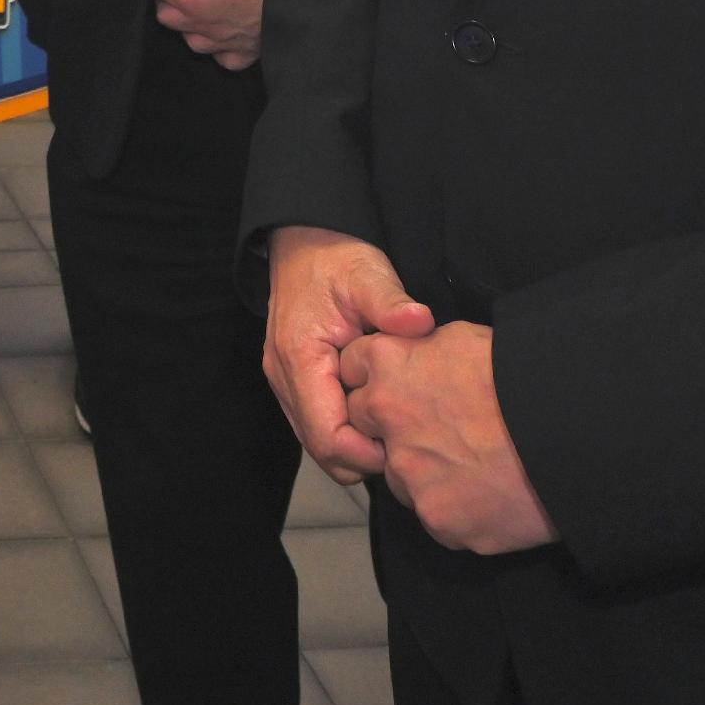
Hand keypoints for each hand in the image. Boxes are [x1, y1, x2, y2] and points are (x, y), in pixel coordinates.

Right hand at [262, 226, 432, 483]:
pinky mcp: (295, 383)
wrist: (304, 245)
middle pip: (321, 450)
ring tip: (396, 428)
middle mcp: (285, 378)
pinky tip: (378, 413)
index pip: (327, 436)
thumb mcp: (367, 274)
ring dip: (356, 446)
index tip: (407, 442)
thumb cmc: (335, 260)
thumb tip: (420, 322)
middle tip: (408, 441)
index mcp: (299, 358)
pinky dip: (347, 431)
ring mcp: (286, 383)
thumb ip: (391, 302)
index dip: (367, 452)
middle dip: (364, 459)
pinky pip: (319, 425)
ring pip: (318, 443)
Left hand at [341, 323, 554, 553]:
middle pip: (365, 426)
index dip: (374, 377)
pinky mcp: (438, 519)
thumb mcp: (467, 339)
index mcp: (390, 365)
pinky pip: (436, 515)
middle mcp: (387, 419)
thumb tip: (414, 359)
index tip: (394, 385)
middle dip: (390, 427)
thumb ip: (424, 350)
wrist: (574, 437)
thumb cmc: (525, 378)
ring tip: (475, 462)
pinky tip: (491, 491)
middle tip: (437, 429)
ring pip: (401, 477)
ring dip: (424, 471)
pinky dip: (457, 507)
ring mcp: (411, 475)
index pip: (352, 368)